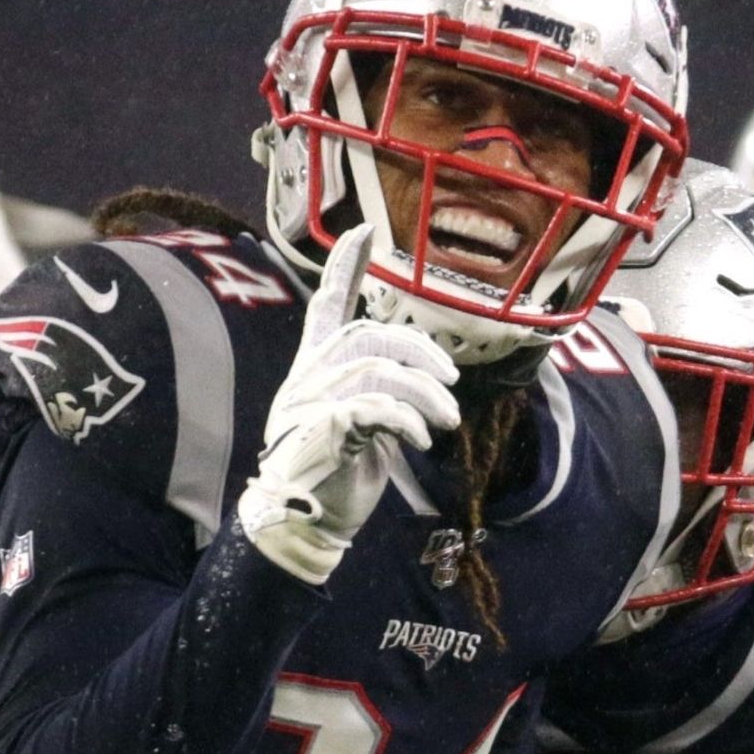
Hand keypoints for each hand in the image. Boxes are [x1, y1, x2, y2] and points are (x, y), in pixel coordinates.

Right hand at [238, 224, 460, 582]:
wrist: (301, 522)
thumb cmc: (335, 472)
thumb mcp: (361, 423)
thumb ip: (377, 390)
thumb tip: (420, 374)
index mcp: (316, 366)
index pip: (328, 304)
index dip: (345, 267)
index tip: (362, 231)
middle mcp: (310, 375)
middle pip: (372, 337)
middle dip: (421, 353)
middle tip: (452, 385)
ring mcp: (310, 401)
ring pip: (379, 370)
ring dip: (425, 395)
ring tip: (447, 421)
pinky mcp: (322, 429)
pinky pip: (373, 407)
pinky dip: (407, 420)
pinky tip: (421, 439)